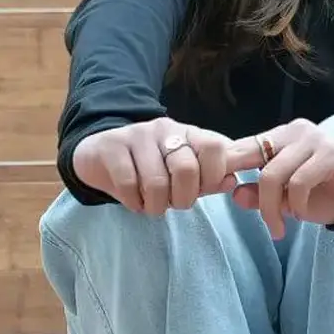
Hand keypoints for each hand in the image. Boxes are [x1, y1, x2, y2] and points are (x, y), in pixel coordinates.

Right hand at [71, 119, 237, 215]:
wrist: (101, 155)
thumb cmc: (151, 168)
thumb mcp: (185, 172)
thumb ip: (210, 178)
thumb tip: (231, 181)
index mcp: (190, 134)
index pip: (216, 148)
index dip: (212, 176)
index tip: (201, 191)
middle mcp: (166, 129)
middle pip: (187, 169)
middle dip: (182, 198)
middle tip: (172, 204)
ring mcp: (137, 135)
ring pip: (156, 181)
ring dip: (155, 205)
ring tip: (151, 204)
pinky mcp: (111, 146)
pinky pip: (128, 183)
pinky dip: (133, 202)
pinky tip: (133, 200)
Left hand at [225, 119, 333, 237]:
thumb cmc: (323, 194)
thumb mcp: (284, 199)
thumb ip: (260, 194)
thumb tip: (235, 194)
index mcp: (278, 137)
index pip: (242, 146)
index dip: (226, 168)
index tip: (218, 191)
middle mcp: (294, 132)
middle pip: (252, 159)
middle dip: (253, 195)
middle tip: (263, 222)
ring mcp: (313, 139)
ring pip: (273, 173)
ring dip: (273, 208)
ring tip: (280, 226)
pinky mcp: (330, 153)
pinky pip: (299, 181)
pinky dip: (296, 203)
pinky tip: (301, 213)